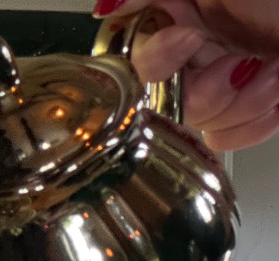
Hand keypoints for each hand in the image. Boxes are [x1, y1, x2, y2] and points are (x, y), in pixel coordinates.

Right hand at [93, 0, 278, 149]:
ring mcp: (225, 81)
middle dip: (204, 87)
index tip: (186, 40)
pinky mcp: (250, 110)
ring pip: (196, 121)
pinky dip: (255, 122)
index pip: (136, 50)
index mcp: (185, 11)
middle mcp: (200, 47)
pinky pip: (226, 137)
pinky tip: (275, 93)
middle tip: (239, 64)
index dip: (156, 57)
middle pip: (161, 97)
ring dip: (240, 103)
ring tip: (272, 73)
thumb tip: (107, 6)